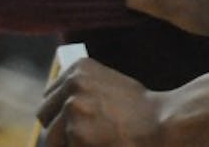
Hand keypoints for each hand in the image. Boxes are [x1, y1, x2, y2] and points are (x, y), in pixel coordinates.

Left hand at [38, 59, 164, 146]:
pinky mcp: (74, 135)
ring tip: (92, 142)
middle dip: (56, 128)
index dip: (58, 111)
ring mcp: (72, 111)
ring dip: (67, 144)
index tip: (67, 120)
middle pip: (44, 114)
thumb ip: (83, 91)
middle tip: (78, 136)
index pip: (50, 95)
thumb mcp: (110, 86)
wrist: (163, 125)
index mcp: (79, 69)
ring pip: (51, 138)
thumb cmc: (142, 110)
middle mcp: (72, 86)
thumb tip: (60, 107)